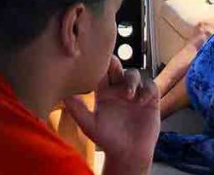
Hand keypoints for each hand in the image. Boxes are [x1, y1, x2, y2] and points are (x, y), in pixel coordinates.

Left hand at [62, 57, 159, 174]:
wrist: (127, 154)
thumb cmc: (107, 140)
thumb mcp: (89, 125)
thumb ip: (77, 109)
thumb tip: (63, 95)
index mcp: (104, 92)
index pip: (101, 72)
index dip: (100, 64)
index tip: (96, 59)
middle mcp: (119, 89)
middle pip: (118, 67)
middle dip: (115, 63)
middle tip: (113, 64)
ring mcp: (134, 94)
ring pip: (133, 75)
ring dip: (131, 80)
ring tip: (128, 94)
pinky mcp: (149, 100)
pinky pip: (150, 87)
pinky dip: (147, 90)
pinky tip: (141, 100)